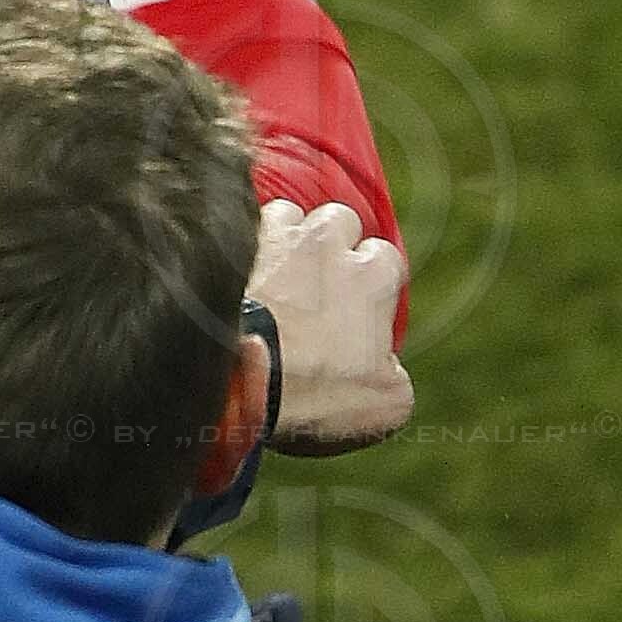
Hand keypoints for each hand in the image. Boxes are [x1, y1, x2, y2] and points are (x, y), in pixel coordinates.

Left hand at [249, 200, 412, 453]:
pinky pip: (238, 227)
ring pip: (290, 216)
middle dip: (331, 245)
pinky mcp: (226, 246)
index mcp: (373, 275)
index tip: (357, 308)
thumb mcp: (385, 406)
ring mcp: (277, 238)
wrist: (236, 384)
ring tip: (272, 274)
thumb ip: (395, 376)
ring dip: (285, 238)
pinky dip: (238, 246)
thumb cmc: (315, 395)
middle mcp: (329, 242)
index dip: (372, 283)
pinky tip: (230, 276)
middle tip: (314, 284)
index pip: (384, 259)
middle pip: (340, 222)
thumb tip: (386, 368)